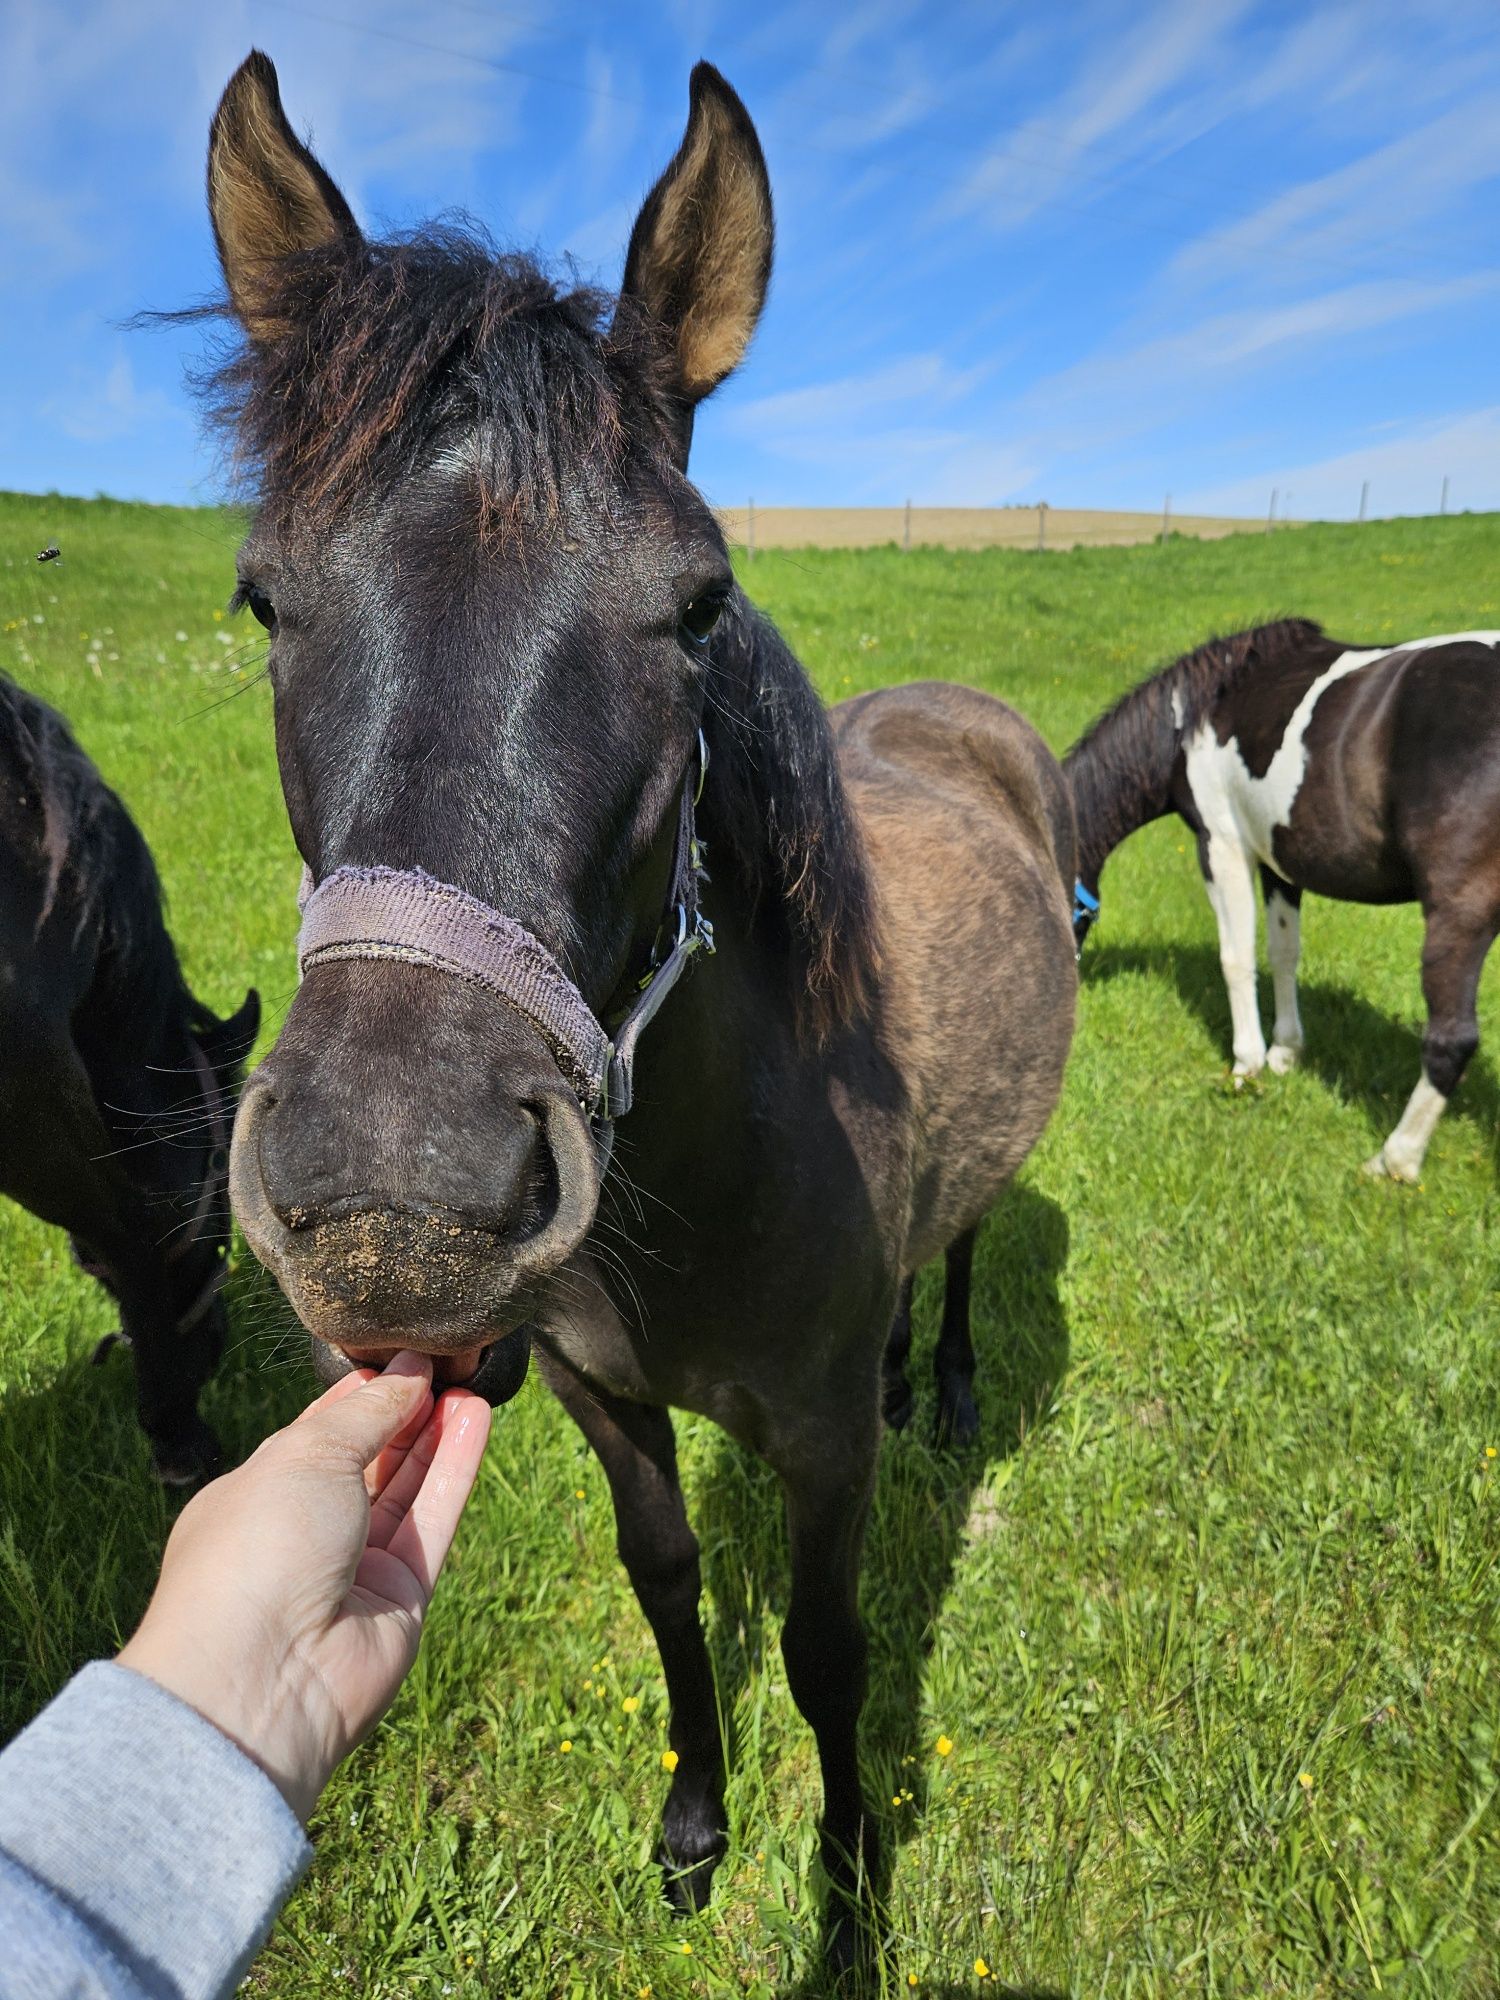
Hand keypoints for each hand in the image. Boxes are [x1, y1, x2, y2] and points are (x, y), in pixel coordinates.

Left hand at [119, 1352, 491, 1822]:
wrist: (263, 1677)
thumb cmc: (257, 1552)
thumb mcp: (304, 1454)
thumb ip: (365, 1411)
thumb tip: (408, 1372)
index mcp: (258, 1494)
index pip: (319, 1431)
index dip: (362, 1391)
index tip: (404, 1350)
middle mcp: (305, 1530)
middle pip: (368, 1458)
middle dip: (405, 1409)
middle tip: (447, 1359)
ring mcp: (355, 1566)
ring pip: (406, 1486)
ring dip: (436, 1433)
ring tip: (471, 1381)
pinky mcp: (403, 1594)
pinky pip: (434, 1519)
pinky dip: (455, 1468)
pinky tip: (477, 1417)